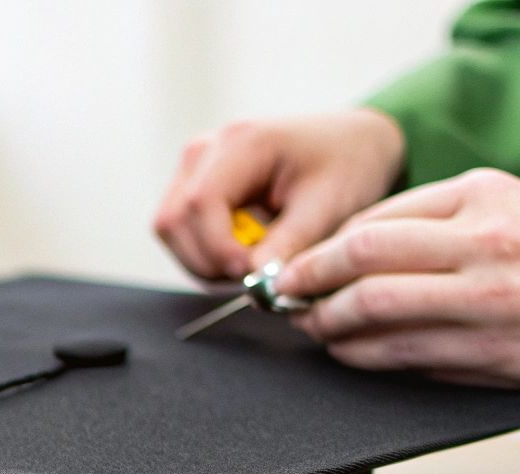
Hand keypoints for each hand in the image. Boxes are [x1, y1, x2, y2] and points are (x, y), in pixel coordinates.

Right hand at [153, 110, 405, 281]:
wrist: (349, 144)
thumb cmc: (345, 166)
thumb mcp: (328, 207)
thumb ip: (290, 245)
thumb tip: (257, 285)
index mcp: (241, 142)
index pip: (200, 203)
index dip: (218, 249)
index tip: (251, 276)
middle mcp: (204, 150)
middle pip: (174, 221)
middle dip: (210, 262)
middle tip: (256, 278)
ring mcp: (193, 167)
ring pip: (170, 230)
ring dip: (206, 261)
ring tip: (253, 265)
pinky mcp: (193, 186)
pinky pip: (180, 231)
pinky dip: (207, 254)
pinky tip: (244, 254)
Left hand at [275, 168, 519, 401]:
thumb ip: (445, 226)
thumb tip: (356, 253)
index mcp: (487, 194)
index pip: (378, 217)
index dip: (325, 247)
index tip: (300, 266)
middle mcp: (485, 238)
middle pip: (361, 255)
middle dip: (308, 281)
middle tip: (285, 298)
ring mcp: (489, 297)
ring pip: (374, 309)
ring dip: (329, 326)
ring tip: (313, 332)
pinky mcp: (497, 351)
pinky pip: (407, 355)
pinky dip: (366, 358)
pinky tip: (352, 357)